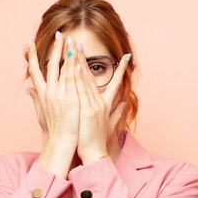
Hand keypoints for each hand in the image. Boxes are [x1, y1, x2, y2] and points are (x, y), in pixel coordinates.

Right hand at [25, 32, 79, 149]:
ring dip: (65, 53)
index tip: (29, 43)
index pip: (34, 70)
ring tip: (68, 39)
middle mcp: (48, 92)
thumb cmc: (53, 129)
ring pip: (62, 69)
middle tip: (58, 33)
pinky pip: (72, 79)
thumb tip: (29, 89)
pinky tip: (75, 56)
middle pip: (50, 65)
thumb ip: (36, 98)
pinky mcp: (70, 99)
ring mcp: (59, 95)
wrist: (61, 142)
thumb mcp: (41, 112)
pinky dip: (73, 67)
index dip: (32, 56)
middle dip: (54, 48)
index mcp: (41, 94)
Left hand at [73, 42, 129, 164]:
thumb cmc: (98, 141)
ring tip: (74, 48)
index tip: (126, 57)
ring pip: (85, 80)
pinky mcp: (87, 110)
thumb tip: (125, 104)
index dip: (120, 70)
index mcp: (106, 105)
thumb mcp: (109, 124)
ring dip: (79, 63)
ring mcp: (93, 105)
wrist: (94, 154)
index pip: (115, 83)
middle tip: (80, 43)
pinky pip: (79, 90)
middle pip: (92, 76)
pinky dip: (76, 77)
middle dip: (86, 59)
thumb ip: (117, 112)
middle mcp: (100, 102)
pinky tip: (71, 66)